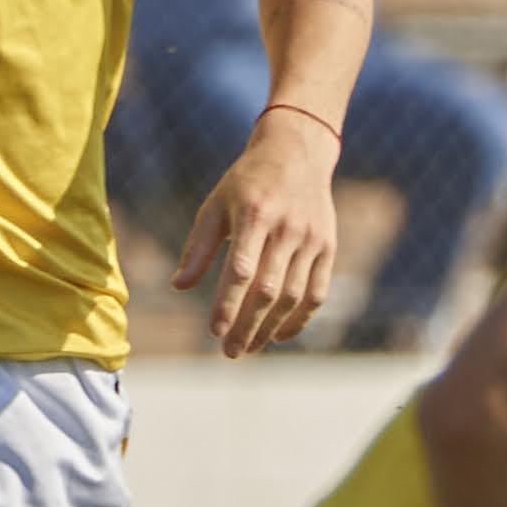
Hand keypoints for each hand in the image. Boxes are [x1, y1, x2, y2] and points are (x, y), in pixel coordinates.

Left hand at [176, 107, 342, 356]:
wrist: (297, 154)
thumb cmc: (247, 182)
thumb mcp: (215, 206)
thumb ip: (199, 247)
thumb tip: (179, 286)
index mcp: (256, 216)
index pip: (243, 271)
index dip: (228, 304)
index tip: (214, 331)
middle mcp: (288, 230)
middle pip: (270, 290)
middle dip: (249, 325)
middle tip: (230, 351)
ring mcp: (312, 240)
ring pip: (294, 296)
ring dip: (272, 327)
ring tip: (250, 346)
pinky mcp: (328, 248)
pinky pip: (317, 291)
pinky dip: (301, 318)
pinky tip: (280, 334)